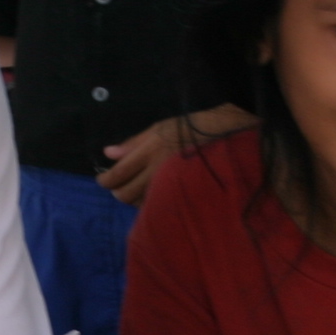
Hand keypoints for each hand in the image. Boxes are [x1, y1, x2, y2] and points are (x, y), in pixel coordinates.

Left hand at [99, 106, 255, 205]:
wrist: (231, 137)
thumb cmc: (194, 128)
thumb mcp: (162, 127)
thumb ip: (134, 142)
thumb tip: (108, 153)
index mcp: (153, 149)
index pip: (119, 173)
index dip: (107, 181)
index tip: (104, 181)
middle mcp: (160, 169)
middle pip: (126, 194)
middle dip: (119, 193)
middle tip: (119, 188)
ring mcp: (173, 185)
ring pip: (141, 204)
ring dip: (135, 199)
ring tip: (140, 190)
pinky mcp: (184, 195)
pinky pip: (160, 206)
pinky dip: (152, 204)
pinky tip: (156, 196)